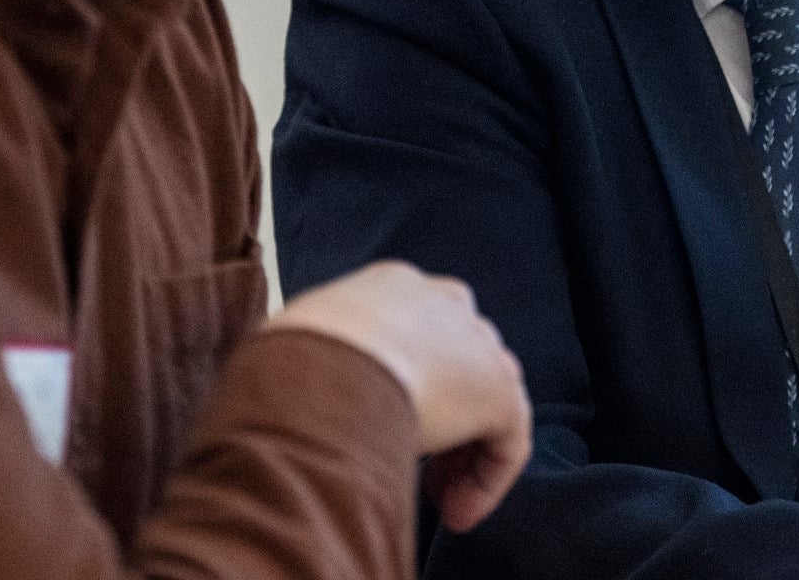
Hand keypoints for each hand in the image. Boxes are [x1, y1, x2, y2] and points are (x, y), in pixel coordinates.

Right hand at [271, 260, 530, 531]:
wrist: (322, 362)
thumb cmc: (291, 356)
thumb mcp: (296, 345)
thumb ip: (318, 361)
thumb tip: (303, 396)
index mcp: (392, 287)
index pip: (416, 332)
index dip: (404, 383)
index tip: (381, 420)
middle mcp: (444, 305)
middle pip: (460, 363)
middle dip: (443, 418)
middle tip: (418, 467)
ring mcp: (478, 345)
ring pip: (487, 402)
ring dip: (464, 453)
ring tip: (437, 498)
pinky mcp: (501, 391)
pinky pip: (507, 441)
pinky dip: (486, 480)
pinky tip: (457, 510)